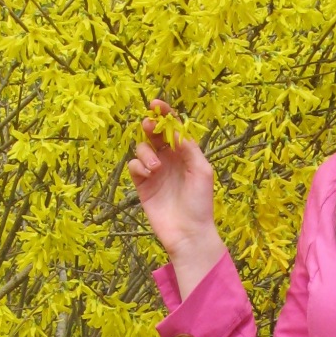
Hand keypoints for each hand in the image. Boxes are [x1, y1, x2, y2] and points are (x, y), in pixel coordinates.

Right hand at [127, 99, 221, 284]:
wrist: (188, 232)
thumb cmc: (200, 202)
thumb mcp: (201, 170)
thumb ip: (188, 148)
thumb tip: (174, 129)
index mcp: (185, 154)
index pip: (173, 129)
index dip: (165, 114)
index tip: (156, 104)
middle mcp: (169, 160)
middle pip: (154, 134)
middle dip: (150, 126)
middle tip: (149, 126)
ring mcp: (154, 172)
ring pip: (142, 148)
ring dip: (146, 152)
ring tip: (156, 168)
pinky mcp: (142, 185)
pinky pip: (134, 166)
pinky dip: (138, 166)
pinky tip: (149, 175)